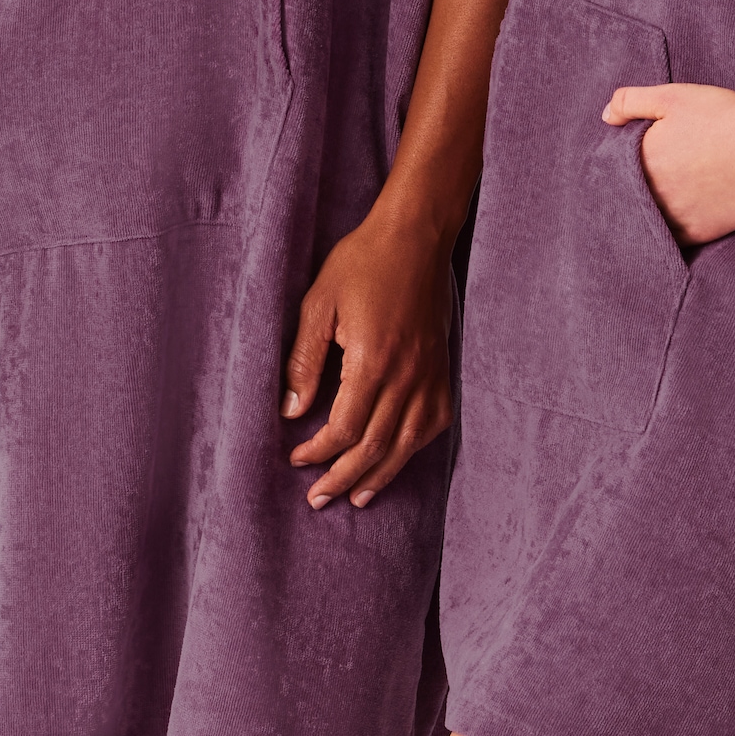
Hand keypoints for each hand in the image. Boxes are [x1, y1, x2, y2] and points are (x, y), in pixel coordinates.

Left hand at [282, 207, 455, 508]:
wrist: (415, 236)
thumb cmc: (362, 262)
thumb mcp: (319, 303)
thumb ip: (304, 360)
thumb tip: (291, 410)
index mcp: (373, 360)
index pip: (345, 428)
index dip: (319, 452)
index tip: (297, 459)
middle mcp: (407, 375)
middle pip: (376, 446)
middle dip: (344, 478)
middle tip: (318, 500)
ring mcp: (430, 374)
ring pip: (408, 442)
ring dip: (382, 474)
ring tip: (358, 497)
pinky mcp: (442, 367)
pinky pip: (435, 421)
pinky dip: (416, 447)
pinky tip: (399, 458)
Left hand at [603, 83, 734, 247]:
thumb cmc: (724, 117)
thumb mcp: (673, 96)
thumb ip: (631, 102)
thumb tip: (605, 117)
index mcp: (642, 162)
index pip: (615, 175)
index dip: (621, 173)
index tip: (628, 171)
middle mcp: (653, 194)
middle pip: (632, 201)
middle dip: (635, 196)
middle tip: (642, 192)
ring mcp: (676, 217)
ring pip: (651, 224)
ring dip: (651, 218)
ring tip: (660, 209)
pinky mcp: (701, 233)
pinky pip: (676, 241)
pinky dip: (673, 234)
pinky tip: (676, 224)